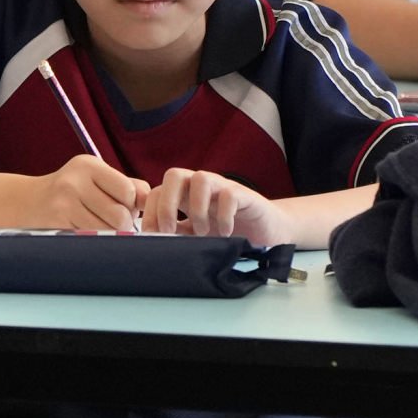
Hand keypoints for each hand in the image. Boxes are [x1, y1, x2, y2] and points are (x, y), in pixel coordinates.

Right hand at [32, 151, 149, 232]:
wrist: (30, 202)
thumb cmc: (74, 191)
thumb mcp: (97, 177)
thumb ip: (129, 185)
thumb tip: (152, 200)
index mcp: (89, 165)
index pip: (128, 190)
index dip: (132, 203)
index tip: (124, 205)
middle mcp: (74, 181)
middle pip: (120, 215)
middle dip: (124, 222)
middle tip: (114, 219)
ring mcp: (63, 203)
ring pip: (107, 230)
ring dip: (110, 233)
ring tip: (101, 224)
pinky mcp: (57, 223)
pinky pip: (91, 238)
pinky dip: (95, 238)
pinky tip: (86, 230)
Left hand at [144, 167, 277, 241]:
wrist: (267, 231)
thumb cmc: (228, 232)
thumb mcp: (197, 236)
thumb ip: (177, 234)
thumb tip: (153, 243)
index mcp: (185, 196)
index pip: (157, 192)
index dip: (150, 213)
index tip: (152, 237)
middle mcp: (201, 188)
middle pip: (174, 175)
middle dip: (167, 204)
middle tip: (170, 230)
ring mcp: (223, 188)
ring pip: (201, 179)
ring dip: (197, 209)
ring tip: (203, 232)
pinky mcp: (244, 195)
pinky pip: (229, 195)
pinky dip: (224, 216)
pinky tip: (226, 233)